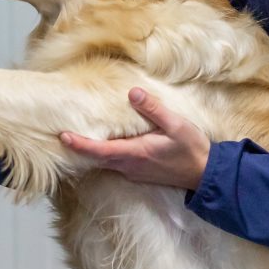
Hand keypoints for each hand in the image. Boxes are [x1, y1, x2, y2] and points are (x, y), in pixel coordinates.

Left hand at [59, 88, 210, 190]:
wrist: (204, 174)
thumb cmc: (191, 149)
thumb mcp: (176, 125)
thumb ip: (153, 109)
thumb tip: (133, 93)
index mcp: (136, 153)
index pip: (100, 151)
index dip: (80, 144)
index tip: (63, 136)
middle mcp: (130, 166)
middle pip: (97, 159)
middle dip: (80, 147)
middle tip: (64, 133)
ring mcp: (134, 173)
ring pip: (106, 162)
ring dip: (92, 151)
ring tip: (79, 136)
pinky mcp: (140, 174)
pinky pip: (116, 164)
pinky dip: (106, 154)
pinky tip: (106, 143)